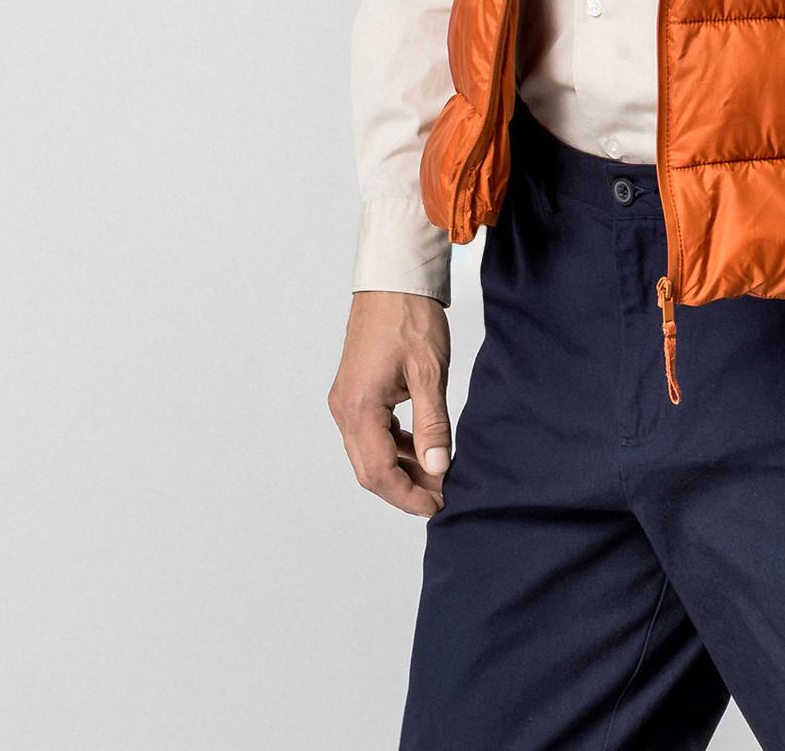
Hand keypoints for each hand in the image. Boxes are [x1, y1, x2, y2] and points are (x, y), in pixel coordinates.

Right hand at [328, 291, 453, 516]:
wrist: (394, 279)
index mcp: (359, 407)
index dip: (408, 496)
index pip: (379, 472)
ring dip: (400, 468)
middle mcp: (344, 408)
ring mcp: (346, 400)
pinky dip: (395, 445)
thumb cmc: (410, 317)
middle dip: (404, 487)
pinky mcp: (355, 391)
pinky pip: (371, 432)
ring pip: (369, 453)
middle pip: (369, 469)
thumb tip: (437, 468)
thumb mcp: (429, 372)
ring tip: (437, 472)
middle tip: (440, 495)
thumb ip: (432, 424)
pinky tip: (421, 445)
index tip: (437, 505)